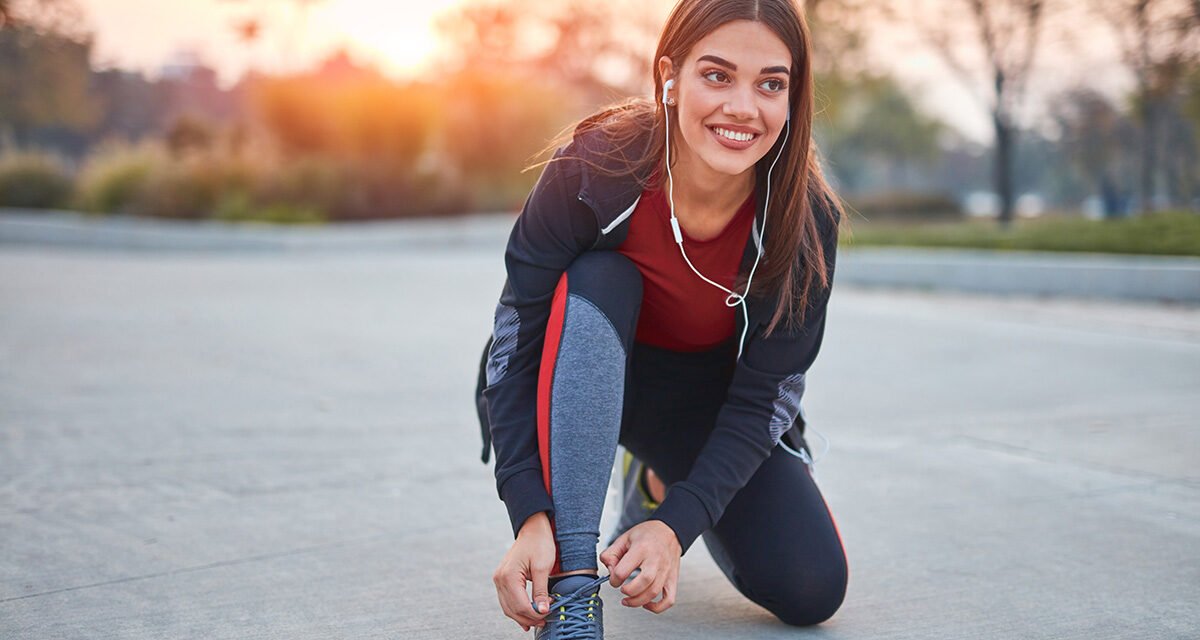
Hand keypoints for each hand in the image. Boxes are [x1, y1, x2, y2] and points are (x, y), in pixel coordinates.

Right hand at [493, 512, 555, 631]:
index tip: (548, 614)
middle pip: (512, 609)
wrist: (533, 529)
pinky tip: (526, 615)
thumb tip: (543, 610)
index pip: (520, 605)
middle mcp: (500, 578)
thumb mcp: (543, 568)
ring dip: (522, 616)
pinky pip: (507, 600)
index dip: (534, 614)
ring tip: (537, 620)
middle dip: (528, 618)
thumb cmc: (539, 543)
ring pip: (508, 607)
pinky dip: (517, 609)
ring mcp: (499, 579)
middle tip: (544, 621)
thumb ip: (541, 591)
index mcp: (508, 576)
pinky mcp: (502, 579)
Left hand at [599, 520, 681, 613]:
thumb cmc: (647, 534)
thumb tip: (609, 570)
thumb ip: (611, 553)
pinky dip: (657, 607)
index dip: (613, 579)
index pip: (623, 570)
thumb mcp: (624, 537)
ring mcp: (666, 571)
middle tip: (622, 590)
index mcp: (641, 548)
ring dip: (638, 601)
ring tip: (628, 600)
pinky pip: (669, 599)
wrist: (669, 531)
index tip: (614, 579)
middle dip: (628, 591)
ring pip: (653, 592)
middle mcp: (656, 560)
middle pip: (643, 582)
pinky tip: (646, 604)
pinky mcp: (672, 579)